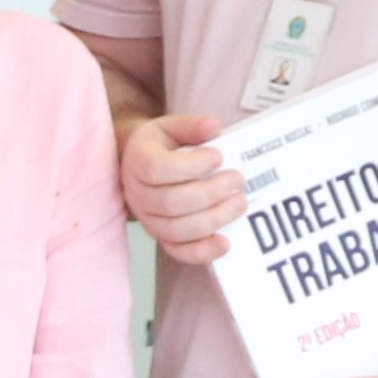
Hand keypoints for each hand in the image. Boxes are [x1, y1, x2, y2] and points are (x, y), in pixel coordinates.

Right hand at [123, 108, 247, 266]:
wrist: (140, 166)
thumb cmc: (160, 146)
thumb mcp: (171, 126)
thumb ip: (191, 125)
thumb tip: (213, 127)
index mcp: (137, 162)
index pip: (159, 170)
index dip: (191, 166)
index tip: (218, 156)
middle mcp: (137, 195)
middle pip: (171, 202)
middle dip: (210, 193)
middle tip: (238, 179)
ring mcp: (148, 219)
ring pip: (177, 229)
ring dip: (213, 219)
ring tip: (239, 203)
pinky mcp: (160, 236)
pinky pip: (178, 251)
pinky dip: (202, 251)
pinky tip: (225, 243)